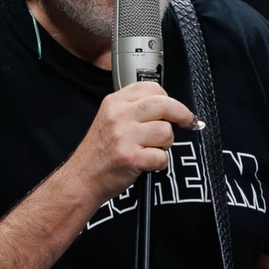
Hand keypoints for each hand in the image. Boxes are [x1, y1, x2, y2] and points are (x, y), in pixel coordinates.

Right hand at [66, 82, 198, 201]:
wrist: (82, 179)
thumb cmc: (99, 153)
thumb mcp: (109, 119)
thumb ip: (134, 109)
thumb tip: (168, 107)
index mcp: (115, 102)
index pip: (152, 88)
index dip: (169, 99)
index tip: (175, 109)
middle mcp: (119, 115)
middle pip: (164, 104)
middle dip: (181, 114)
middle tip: (187, 122)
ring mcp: (124, 136)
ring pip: (166, 132)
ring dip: (165, 144)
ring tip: (151, 150)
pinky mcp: (130, 157)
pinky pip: (162, 157)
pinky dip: (160, 163)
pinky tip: (148, 164)